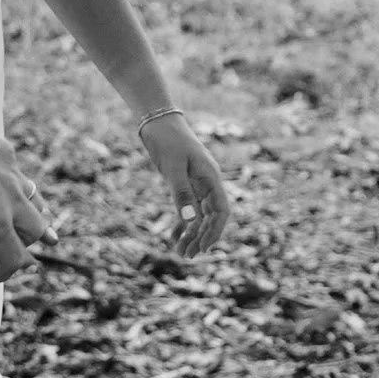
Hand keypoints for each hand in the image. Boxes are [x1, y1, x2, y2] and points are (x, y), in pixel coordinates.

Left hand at [0, 133, 55, 283]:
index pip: (12, 259)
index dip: (0, 274)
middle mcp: (13, 201)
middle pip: (35, 232)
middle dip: (24, 245)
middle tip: (9, 248)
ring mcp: (13, 175)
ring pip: (36, 203)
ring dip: (33, 218)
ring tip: (31, 226)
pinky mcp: (6, 154)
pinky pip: (20, 177)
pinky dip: (18, 190)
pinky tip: (9, 188)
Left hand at [139, 114, 230, 258]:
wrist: (157, 121)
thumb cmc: (168, 140)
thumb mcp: (173, 167)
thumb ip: (181, 193)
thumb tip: (190, 221)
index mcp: (211, 178)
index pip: (221, 211)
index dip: (215, 231)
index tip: (204, 248)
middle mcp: (207, 182)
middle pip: (210, 216)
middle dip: (201, 237)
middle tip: (188, 256)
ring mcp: (196, 183)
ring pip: (198, 214)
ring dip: (191, 233)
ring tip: (181, 252)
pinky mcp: (184, 182)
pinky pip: (187, 207)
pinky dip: (182, 222)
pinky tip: (174, 236)